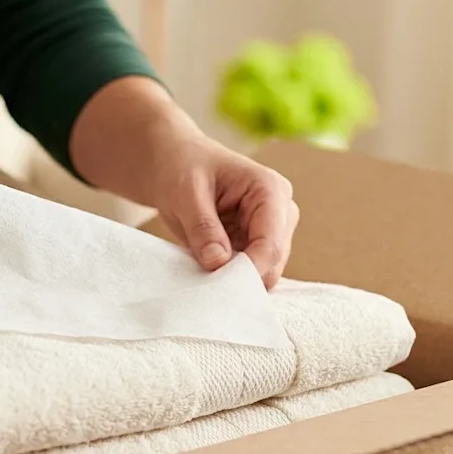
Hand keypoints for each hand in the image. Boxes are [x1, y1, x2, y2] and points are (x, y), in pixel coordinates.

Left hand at [68, 77, 297, 287]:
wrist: (173, 163)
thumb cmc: (181, 167)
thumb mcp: (185, 194)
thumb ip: (202, 228)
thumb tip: (218, 263)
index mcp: (269, 190)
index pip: (271, 242)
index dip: (250, 269)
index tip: (221, 288)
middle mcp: (280, 211)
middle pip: (274, 260)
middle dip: (244, 278)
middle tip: (209, 290)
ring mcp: (271, 229)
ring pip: (265, 270)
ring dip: (236, 279)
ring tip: (204, 278)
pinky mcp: (255, 243)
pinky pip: (250, 271)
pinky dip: (230, 278)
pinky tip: (208, 275)